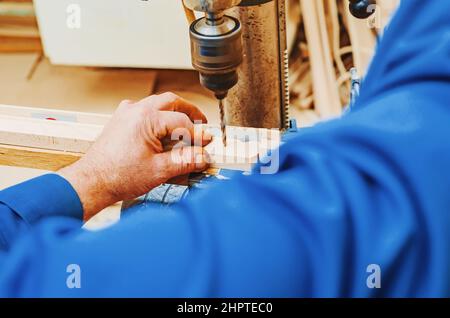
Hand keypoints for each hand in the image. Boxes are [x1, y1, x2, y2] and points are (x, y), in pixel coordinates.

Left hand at [58, 93, 211, 220]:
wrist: (92, 182)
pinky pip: (143, 111)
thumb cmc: (118, 176)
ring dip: (173, 112)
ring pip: (156, 104)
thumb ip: (186, 161)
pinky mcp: (120, 121)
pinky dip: (157, 117)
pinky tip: (162, 131)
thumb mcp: (160, 170)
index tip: (206, 144)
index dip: (197, 133)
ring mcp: (125, 114)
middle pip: (170, 102)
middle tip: (201, 123)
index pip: (181, 121)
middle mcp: (135, 110)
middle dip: (188, 112)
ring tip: (185, 127)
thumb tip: (203, 157)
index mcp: (146, 119)